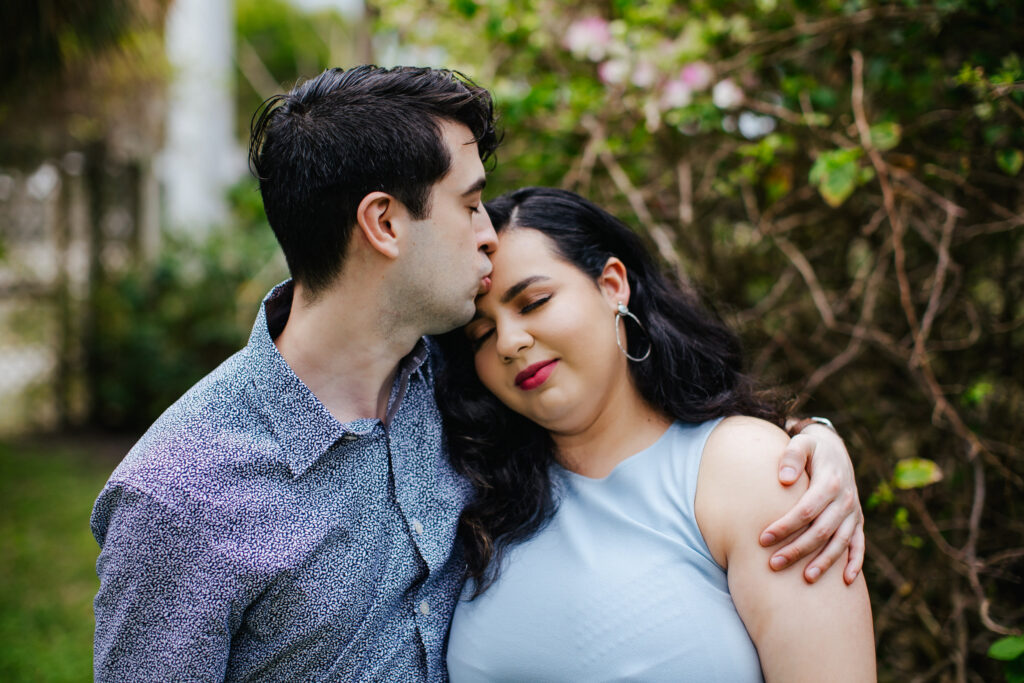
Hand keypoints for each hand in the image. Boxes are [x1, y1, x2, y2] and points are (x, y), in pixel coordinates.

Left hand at [759, 424, 863, 584]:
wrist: (834, 448)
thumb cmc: (810, 448)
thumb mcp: (801, 443)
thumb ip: (792, 456)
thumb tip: (785, 479)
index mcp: (829, 482)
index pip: (806, 510)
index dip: (785, 526)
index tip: (763, 539)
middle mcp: (844, 499)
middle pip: (821, 531)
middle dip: (798, 550)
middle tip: (773, 564)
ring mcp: (853, 512)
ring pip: (840, 542)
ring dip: (824, 562)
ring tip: (805, 579)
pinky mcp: (857, 520)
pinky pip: (859, 544)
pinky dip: (855, 562)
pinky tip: (845, 581)